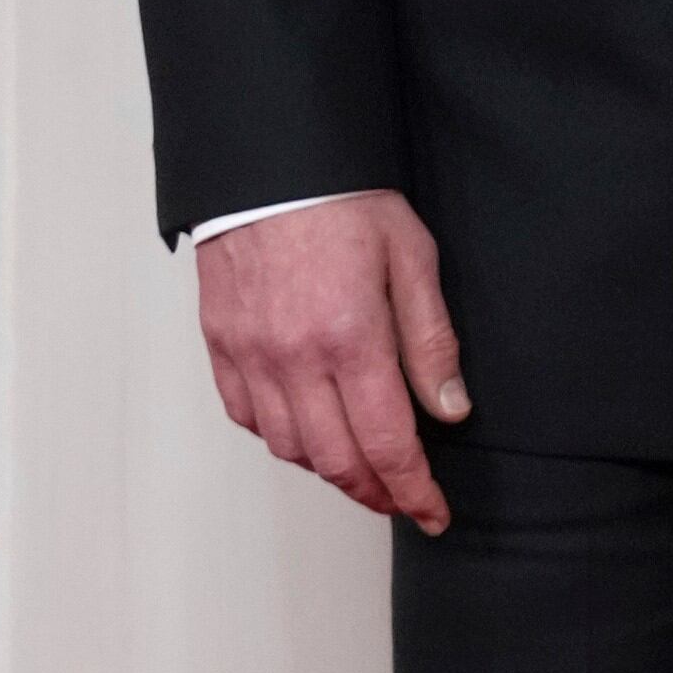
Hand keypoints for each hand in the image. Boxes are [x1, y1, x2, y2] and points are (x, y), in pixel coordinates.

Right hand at [195, 189, 468, 533]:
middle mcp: (294, 358)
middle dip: (375, 492)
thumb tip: (450, 410)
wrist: (270, 160)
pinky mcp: (221, 342)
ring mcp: (250, 354)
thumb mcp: (413, 259)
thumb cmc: (345, 200)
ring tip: (362, 466)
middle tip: (402, 498)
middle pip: (336, 462)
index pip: (388, 445)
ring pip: (289, 448)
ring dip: (330, 469)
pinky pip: (247, 416)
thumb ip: (432, 342)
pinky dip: (281, 436)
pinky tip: (309, 429)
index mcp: (351, 339)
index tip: (433, 512)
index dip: (414, 491)